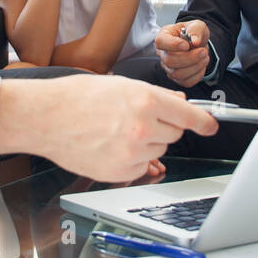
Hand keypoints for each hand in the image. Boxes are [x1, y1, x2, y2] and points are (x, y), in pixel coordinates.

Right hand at [0, 75, 217, 182]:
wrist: (45, 117)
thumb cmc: (76, 98)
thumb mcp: (120, 85)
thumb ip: (154, 96)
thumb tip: (178, 103)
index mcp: (146, 100)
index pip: (188, 115)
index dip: (204, 121)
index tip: (212, 125)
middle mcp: (143, 127)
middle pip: (174, 135)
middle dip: (161, 128)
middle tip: (134, 119)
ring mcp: (132, 152)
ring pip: (157, 152)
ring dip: (146, 144)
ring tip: (115, 132)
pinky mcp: (120, 171)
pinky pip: (141, 168)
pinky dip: (131, 160)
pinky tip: (109, 146)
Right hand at [154, 20, 211, 86]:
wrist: (198, 43)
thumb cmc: (193, 33)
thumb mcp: (197, 25)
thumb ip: (195, 30)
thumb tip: (195, 41)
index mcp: (164, 36)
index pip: (160, 42)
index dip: (173, 45)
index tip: (187, 44)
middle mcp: (163, 53)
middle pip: (169, 61)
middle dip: (190, 58)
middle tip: (203, 51)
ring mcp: (168, 67)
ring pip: (177, 74)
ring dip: (195, 66)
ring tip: (205, 57)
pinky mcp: (177, 78)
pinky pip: (185, 82)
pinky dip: (197, 75)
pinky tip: (202, 65)